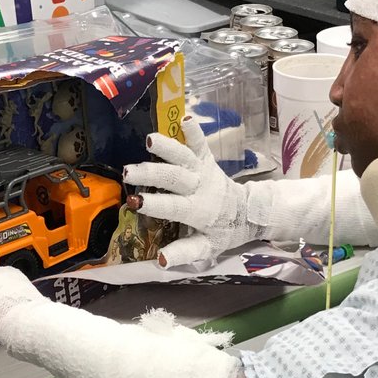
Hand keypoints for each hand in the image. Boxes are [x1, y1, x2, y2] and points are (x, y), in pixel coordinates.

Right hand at [122, 115, 251, 267]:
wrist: (249, 212)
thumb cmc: (224, 231)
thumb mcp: (207, 248)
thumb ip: (185, 253)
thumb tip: (160, 260)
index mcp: (200, 211)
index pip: (174, 206)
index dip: (154, 204)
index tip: (134, 202)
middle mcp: (201, 187)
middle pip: (175, 178)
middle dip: (151, 174)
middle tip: (128, 172)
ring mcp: (205, 171)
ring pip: (185, 156)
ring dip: (168, 148)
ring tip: (150, 139)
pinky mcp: (208, 160)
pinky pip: (201, 144)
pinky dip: (194, 131)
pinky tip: (185, 117)